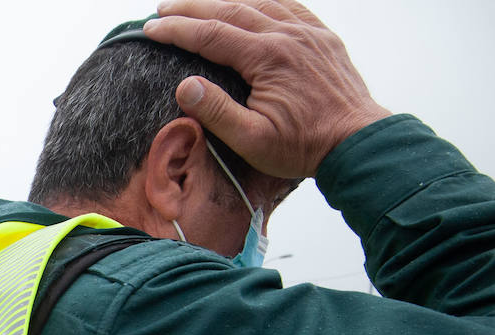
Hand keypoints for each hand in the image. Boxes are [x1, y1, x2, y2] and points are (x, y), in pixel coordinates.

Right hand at [144, 0, 390, 177]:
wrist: (356, 142)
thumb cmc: (303, 146)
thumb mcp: (252, 141)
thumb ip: (216, 111)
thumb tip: (185, 84)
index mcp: (267, 57)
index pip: (210, 34)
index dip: (176, 29)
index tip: (150, 29)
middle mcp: (287, 35)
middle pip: (230, 9)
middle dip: (192, 7)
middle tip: (163, 9)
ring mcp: (308, 32)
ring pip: (259, 1)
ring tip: (198, 2)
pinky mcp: (321, 37)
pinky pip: (288, 5)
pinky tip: (250, 2)